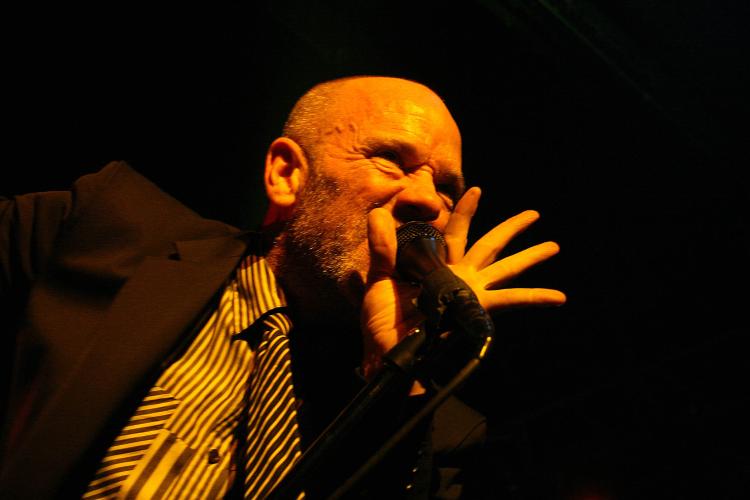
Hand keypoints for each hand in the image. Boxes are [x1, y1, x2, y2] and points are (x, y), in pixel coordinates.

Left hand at [360, 187, 565, 379]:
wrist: (390, 355)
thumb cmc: (382, 322)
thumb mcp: (379, 280)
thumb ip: (382, 249)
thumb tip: (377, 214)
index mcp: (436, 266)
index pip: (455, 232)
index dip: (466, 212)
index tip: (478, 191)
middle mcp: (458, 277)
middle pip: (490, 245)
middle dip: (512, 229)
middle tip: (534, 214)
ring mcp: (469, 294)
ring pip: (505, 269)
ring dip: (531, 257)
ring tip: (554, 246)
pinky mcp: (475, 311)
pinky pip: (509, 300)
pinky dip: (535, 297)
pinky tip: (557, 296)